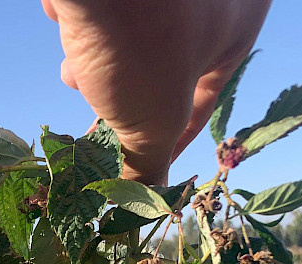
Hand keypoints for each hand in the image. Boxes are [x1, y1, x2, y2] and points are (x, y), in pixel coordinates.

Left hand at [42, 0, 271, 183]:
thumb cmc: (143, 39)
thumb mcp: (152, 120)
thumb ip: (149, 165)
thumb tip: (141, 204)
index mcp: (238, 23)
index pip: (205, 99)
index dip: (167, 144)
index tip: (136, 169)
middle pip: (161, 66)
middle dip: (120, 102)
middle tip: (94, 127)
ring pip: (126, 31)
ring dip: (94, 60)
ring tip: (74, 71)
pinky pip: (98, 1)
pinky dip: (79, 19)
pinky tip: (63, 20)